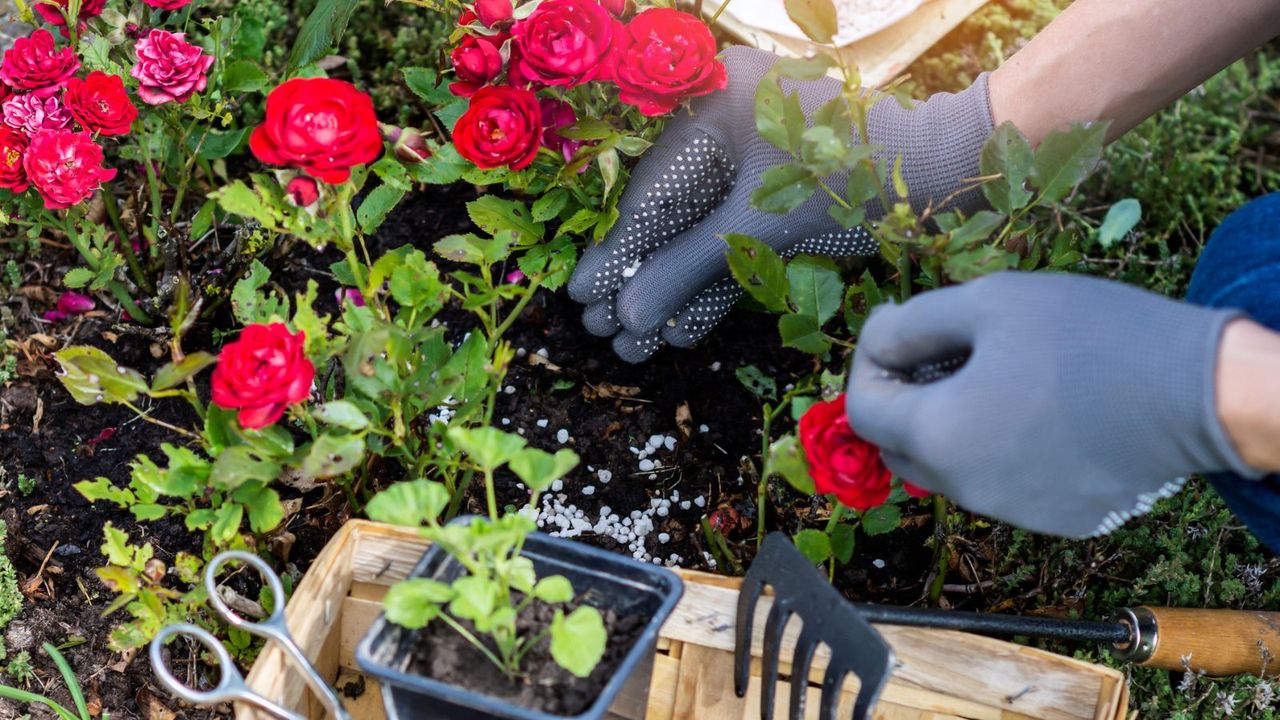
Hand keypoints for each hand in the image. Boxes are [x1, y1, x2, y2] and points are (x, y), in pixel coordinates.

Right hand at [567, 46, 994, 361]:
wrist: (943, 171)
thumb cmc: (848, 176)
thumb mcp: (758, 224)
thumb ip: (687, 268)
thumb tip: (626, 317)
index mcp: (712, 101)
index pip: (650, 189)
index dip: (618, 251)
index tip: (583, 296)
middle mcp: (726, 125)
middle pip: (669, 214)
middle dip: (639, 278)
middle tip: (598, 329)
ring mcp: (752, 162)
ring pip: (699, 234)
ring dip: (672, 291)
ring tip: (634, 346)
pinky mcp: (779, 196)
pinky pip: (734, 241)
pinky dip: (714, 284)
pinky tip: (681, 330)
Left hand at [845, 271, 1261, 537]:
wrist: (1198, 392)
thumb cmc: (1087, 335)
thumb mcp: (986, 302)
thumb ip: (911, 324)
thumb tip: (876, 341)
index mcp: (938, 435)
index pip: (863, 411)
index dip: (867, 366)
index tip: (893, 332)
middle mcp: (965, 488)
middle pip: (899, 447)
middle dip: (902, 400)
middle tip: (938, 352)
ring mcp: (1013, 512)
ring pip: (951, 468)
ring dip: (951, 425)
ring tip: (995, 375)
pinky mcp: (1058, 520)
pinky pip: (1003, 484)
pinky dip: (1000, 450)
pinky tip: (1040, 411)